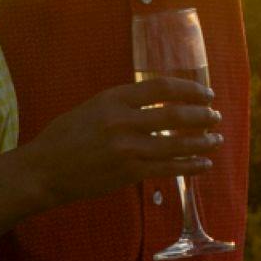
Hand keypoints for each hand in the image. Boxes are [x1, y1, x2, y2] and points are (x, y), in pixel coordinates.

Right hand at [19, 78, 222, 207]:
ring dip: (202, 142)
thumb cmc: (65, 136)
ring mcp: (127, 148)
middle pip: (175, 115)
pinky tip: (203, 164)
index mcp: (114, 98)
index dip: (189, 89)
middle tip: (216, 116)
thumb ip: (123, 104)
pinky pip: (168, 168)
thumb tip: (155, 102)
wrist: (44, 170)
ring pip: (176, 144)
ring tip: (217, 140)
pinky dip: (190, 166)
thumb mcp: (92, 107)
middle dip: (201, 116)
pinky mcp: (129, 172)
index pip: (162, 87)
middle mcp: (123, 120)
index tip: (206, 93)